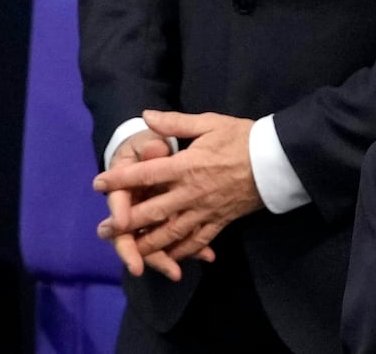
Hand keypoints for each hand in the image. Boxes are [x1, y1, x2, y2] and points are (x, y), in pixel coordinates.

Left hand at [94, 110, 262, 271]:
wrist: (277, 159)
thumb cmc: (242, 137)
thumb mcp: (210, 123)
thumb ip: (176, 123)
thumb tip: (146, 117)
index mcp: (186, 166)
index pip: (145, 175)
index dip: (119, 180)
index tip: (98, 183)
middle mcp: (191, 192)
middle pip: (152, 213)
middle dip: (126, 223)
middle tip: (104, 230)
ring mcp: (205, 210)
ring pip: (171, 233)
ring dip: (147, 244)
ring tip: (129, 250)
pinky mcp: (220, 221)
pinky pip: (197, 241)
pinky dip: (181, 252)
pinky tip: (169, 258)